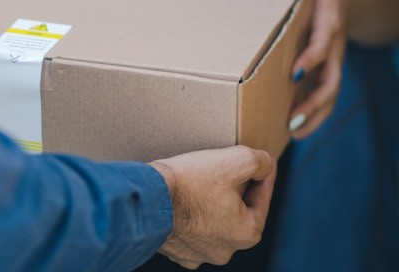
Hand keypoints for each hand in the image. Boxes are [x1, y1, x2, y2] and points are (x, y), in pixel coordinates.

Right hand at [150, 146, 275, 268]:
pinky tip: (186, 199)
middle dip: (237, 189)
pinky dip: (192, 215)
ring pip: (215, 221)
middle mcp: (226, 250)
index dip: (263, 174)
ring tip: (204, 180)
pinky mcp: (178, 250)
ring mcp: (200, 253)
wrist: (148, 199)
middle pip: (239, 211)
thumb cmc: (190, 182)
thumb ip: (258, 161)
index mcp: (246, 232)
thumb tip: (266, 164)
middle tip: (229, 167)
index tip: (263, 160)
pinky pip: (192, 229)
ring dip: (213, 203)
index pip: (263, 197)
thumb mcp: (233, 160)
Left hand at [276, 0, 351, 138]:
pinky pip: (322, 95)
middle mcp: (332, 47)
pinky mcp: (325, 69)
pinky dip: (312, 113)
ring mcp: (331, 62)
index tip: (294, 72)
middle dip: (313, 101)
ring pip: (329, 94)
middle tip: (292, 118)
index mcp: (329, 23)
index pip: (322, 45)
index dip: (311, 59)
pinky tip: (291, 128)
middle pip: (330, 81)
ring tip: (292, 132)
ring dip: (314, 115)